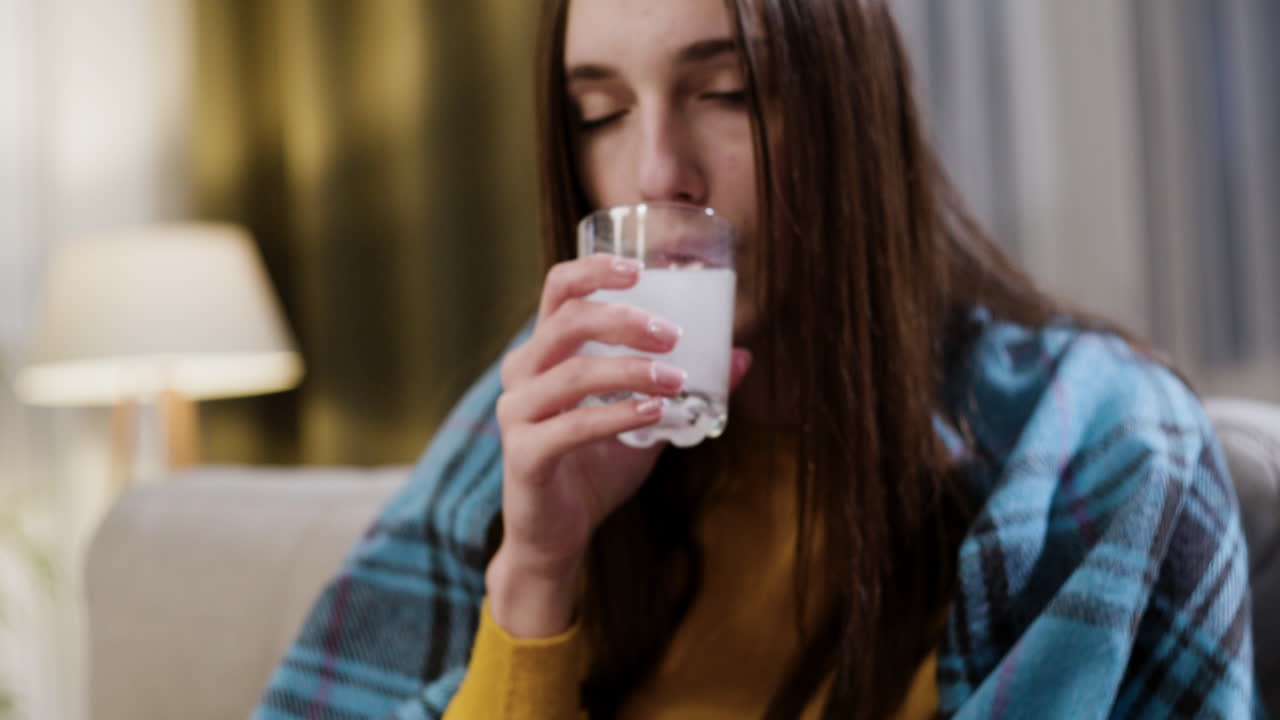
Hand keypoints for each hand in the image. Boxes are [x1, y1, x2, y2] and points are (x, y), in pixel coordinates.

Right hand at [487, 253, 750, 635]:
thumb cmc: (595, 467)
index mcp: (544, 353)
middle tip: (672, 334)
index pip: (558, 290)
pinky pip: (571, 426)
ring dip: (631, 370)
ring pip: (572, 373)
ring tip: (676, 379)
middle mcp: (522, 375)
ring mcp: (516, 415)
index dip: (595, 270)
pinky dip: (617, 415)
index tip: (641, 269)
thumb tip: (741, 356)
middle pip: (567, 322)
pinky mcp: (524, 456)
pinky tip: (654, 412)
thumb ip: (682, 385)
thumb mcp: (647, 418)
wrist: (559, 536)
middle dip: (624, 320)